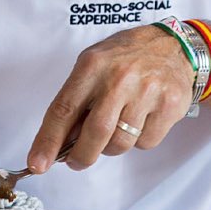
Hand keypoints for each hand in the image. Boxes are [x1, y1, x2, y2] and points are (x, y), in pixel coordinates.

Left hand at [27, 24, 193, 172]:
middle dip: (81, 156)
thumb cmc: (126, 57)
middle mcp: (120, 78)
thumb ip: (76, 99)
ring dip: (111, 147)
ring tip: (115, 130)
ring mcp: (147, 92)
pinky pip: (145, 143)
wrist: (173, 46)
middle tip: (76, 162)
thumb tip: (60, 140)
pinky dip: (138, 141)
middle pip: (94, 133)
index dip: (48, 141)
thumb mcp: (94, 64)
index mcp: (93, 65)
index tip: (37, 163)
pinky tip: (140, 121)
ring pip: (120, 143)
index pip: (63, 109)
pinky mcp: (169, 105)